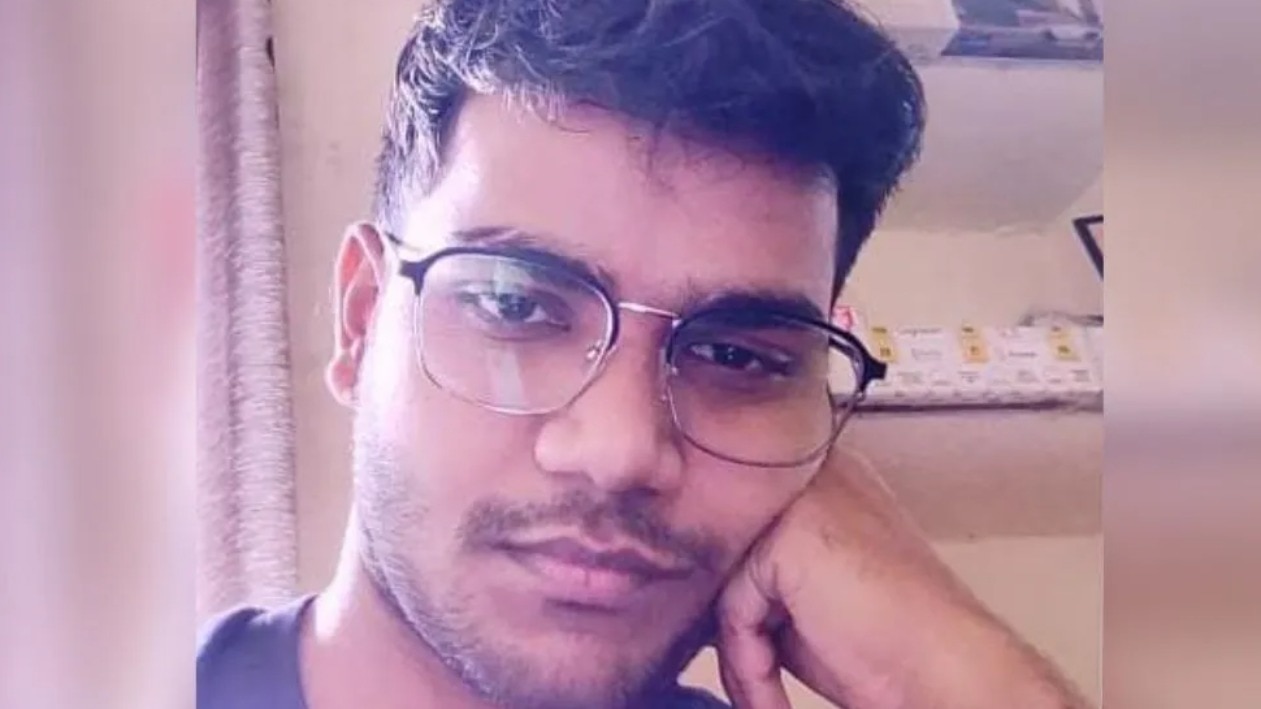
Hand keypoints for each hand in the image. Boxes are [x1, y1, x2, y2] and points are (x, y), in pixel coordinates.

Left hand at [714, 447, 1091, 708]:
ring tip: (764, 693)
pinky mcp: (789, 536)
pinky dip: (751, 667)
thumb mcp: (805, 595)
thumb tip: (693, 586)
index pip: (740, 519)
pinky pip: (736, 612)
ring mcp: (801, 495)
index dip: (727, 584)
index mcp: (821, 472)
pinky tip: (775, 699)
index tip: (727, 641)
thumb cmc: (888, 645)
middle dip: (729, 618)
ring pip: (725, 582)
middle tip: (746, 671)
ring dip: (741, 653)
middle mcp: (811, 469)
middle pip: (725, 546)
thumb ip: (757, 571)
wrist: (945, 669)